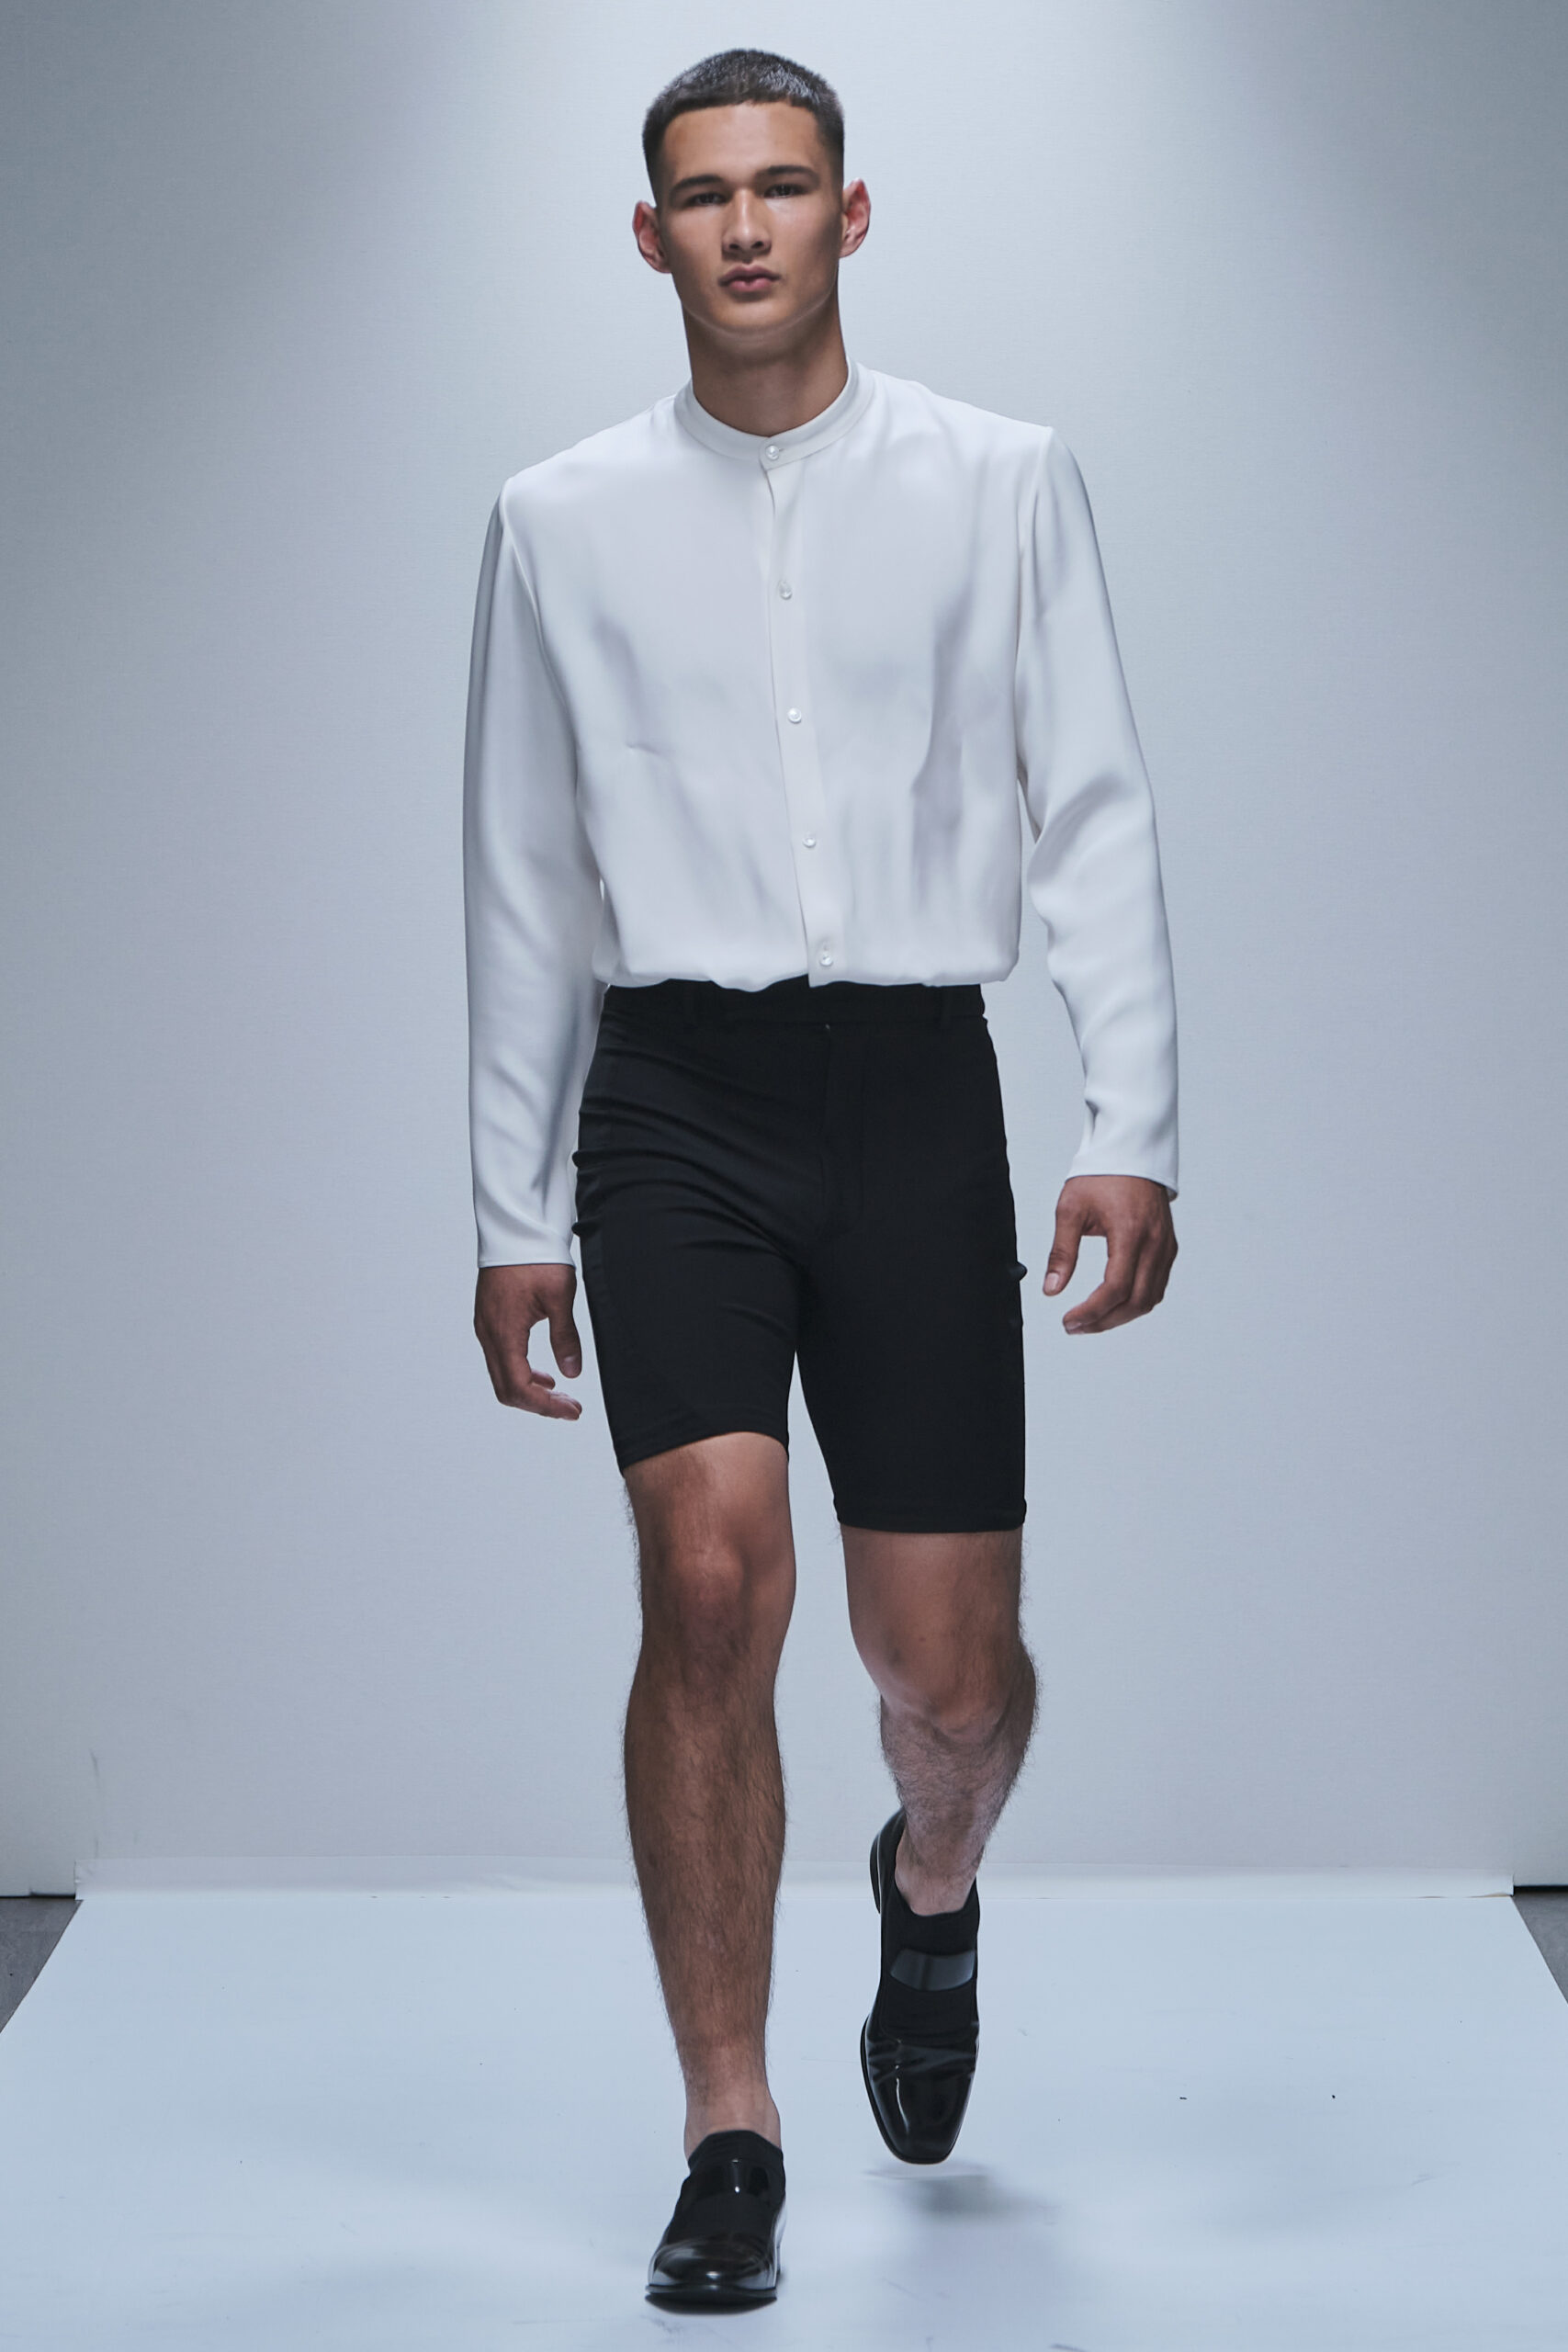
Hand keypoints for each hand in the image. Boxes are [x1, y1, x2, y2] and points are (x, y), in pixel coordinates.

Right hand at [474, 1263, 583, 1418]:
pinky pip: (500, 1358)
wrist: (514, 1229)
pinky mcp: (488, 1320)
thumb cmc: (536, 1257)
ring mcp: (485, 1327)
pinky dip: (520, 1373)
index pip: (519, 1387)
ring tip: (560, 1395)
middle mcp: (488, 1334)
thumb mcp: (560, 1297)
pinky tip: (543, 1375)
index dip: (545, 1406)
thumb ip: (565, 1337)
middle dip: (538, 1405)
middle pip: (506, 1389)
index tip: (571, 1410)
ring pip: (501, 1376)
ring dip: (529, 1391)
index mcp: (504, 1332)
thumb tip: (572, 1373)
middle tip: (570, 1408)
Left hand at [1043, 1175, 1176, 1334]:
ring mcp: (1165, 1246)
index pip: (1115, 1288)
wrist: (1132, 1153)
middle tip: (1076, 1326)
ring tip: (1092, 1320)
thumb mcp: (1071, 1209)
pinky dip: (1137, 1301)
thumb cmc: (1102, 1175)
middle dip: (1104, 1321)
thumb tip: (1051, 1289)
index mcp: (1130, 1232)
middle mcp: (1154, 1243)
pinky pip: (1157, 1285)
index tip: (1070, 1321)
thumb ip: (1062, 1252)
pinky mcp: (1168, 1246)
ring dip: (1121, 1316)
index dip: (1092, 1312)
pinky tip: (1114, 1303)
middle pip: (1136, 1301)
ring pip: (1150, 1298)